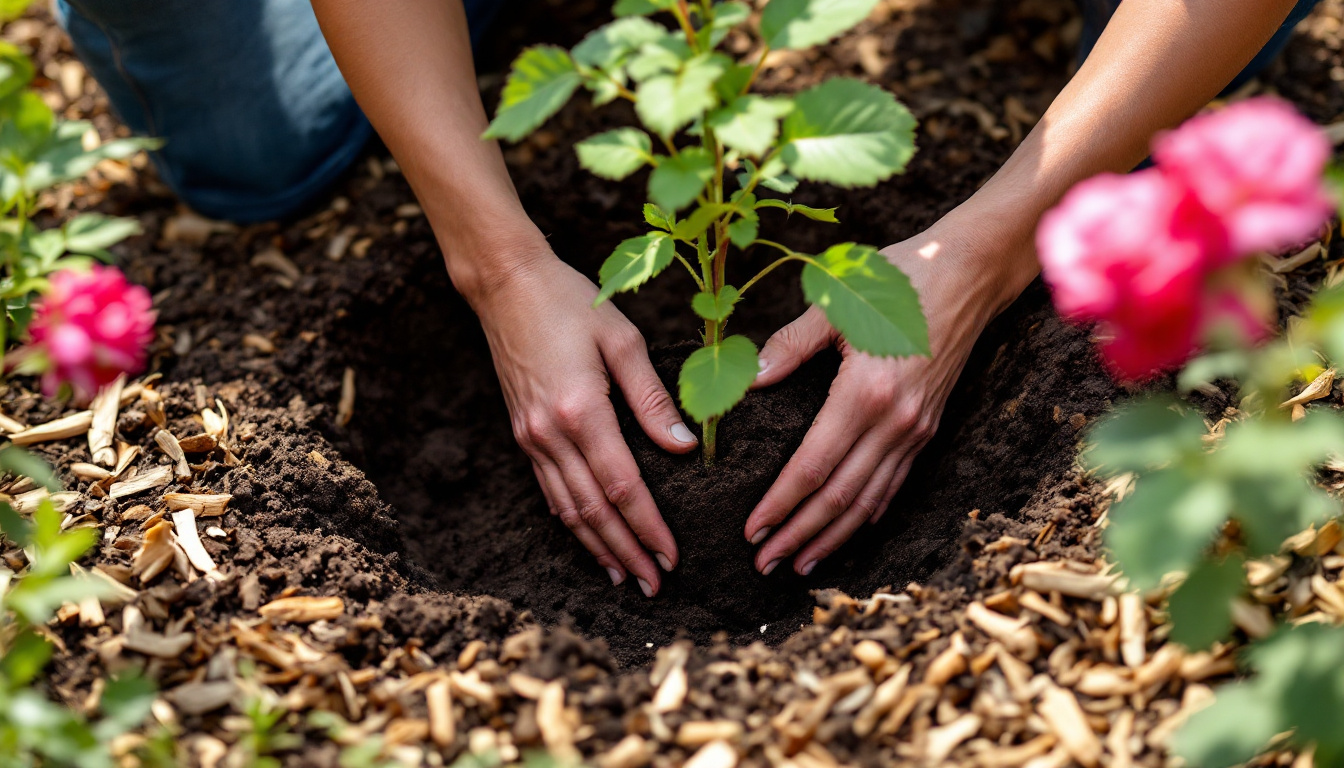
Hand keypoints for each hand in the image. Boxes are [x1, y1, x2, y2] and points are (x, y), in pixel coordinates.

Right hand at [473, 254, 697, 595]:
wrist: (506, 286)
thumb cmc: (571, 302)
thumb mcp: (623, 340)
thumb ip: (652, 398)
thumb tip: (682, 447)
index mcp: (581, 410)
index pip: (622, 486)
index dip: (648, 527)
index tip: (672, 555)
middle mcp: (550, 434)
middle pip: (593, 510)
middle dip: (626, 552)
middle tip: (654, 585)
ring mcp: (531, 437)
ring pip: (567, 509)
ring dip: (597, 547)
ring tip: (624, 576)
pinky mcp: (523, 433)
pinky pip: (549, 490)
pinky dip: (571, 522)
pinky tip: (589, 539)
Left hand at [744, 229, 1018, 575]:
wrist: (967, 272)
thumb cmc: (896, 277)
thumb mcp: (834, 302)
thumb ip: (791, 345)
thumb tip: (752, 380)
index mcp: (864, 393)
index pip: (814, 467)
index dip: (781, 505)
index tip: (751, 532)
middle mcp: (894, 421)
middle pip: (839, 497)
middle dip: (799, 536)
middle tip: (763, 566)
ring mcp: (915, 428)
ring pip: (868, 500)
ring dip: (832, 537)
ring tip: (799, 565)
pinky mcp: (927, 427)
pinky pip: (894, 482)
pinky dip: (868, 513)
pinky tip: (849, 531)